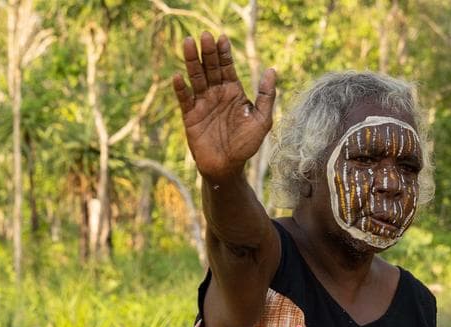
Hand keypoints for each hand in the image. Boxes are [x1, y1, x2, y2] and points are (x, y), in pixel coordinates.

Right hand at [172, 32, 276, 182]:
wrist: (228, 167)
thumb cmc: (246, 145)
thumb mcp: (262, 121)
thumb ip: (266, 97)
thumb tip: (272, 70)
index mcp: (233, 92)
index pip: (227, 67)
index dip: (224, 53)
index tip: (222, 38)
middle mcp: (216, 94)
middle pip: (210, 67)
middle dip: (207, 52)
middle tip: (204, 35)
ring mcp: (202, 103)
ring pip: (195, 77)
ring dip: (192, 61)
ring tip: (188, 43)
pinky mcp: (190, 116)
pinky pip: (184, 99)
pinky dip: (181, 88)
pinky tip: (178, 76)